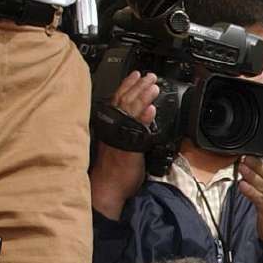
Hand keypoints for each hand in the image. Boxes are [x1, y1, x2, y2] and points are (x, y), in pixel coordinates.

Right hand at [89, 71, 158, 218]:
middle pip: (125, 101)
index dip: (127, 85)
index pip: (118, 99)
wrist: (108, 187)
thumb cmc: (114, 168)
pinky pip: (136, 131)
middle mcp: (113, 127)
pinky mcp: (127, 148)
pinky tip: (151, 110)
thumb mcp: (120, 142)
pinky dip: (143, 119)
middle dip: (138, 86)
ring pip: (130, 112)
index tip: (136, 74)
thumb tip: (142, 117)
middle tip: (151, 76)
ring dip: (143, 97)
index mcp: (111, 125)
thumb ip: (129, 129)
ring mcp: (119, 137)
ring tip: (154, 87)